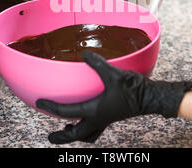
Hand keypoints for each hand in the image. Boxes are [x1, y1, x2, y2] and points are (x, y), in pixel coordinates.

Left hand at [36, 51, 191, 143]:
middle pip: (76, 134)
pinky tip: (88, 116)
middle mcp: (98, 118)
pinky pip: (96, 127)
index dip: (51, 107)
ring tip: (67, 129)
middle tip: (50, 136)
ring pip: (87, 134)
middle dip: (62, 137)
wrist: (151, 97)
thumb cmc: (133, 89)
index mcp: (94, 111)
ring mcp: (106, 119)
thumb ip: (97, 64)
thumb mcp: (113, 74)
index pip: (66, 113)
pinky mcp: (113, 116)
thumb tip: (84, 54)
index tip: (39, 102)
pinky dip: (88, 127)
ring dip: (75, 134)